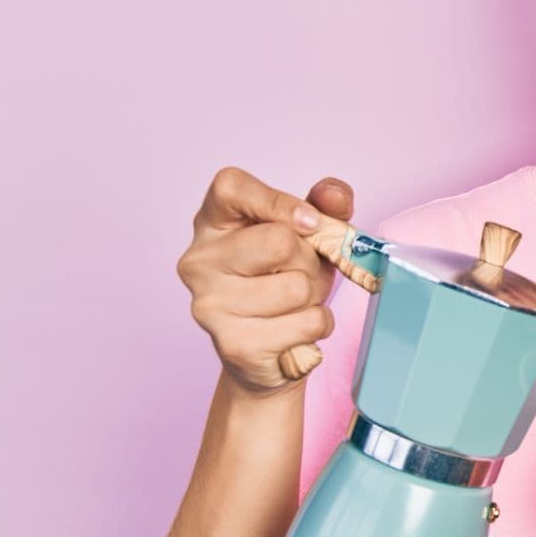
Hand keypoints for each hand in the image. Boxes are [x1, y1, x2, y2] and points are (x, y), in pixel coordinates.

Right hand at [176, 166, 355, 395]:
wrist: (270, 349)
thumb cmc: (284, 278)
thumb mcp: (308, 235)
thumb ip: (323, 206)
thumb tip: (336, 196)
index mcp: (212, 222)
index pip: (231, 187)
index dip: (279, 201)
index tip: (309, 222)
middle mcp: (199, 261)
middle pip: (278, 241)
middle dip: (308, 259)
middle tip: (298, 272)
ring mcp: (210, 305)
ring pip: (297, 287)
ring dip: (313, 296)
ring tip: (295, 303)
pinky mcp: (234, 345)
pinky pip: (307, 323)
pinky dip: (318, 325)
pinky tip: (295, 329)